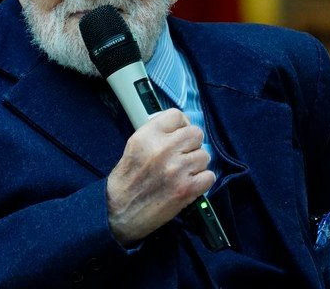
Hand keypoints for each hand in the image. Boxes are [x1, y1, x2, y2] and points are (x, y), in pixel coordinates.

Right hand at [106, 108, 215, 245]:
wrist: (120, 213)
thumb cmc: (126, 181)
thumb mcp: (133, 148)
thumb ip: (155, 134)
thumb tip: (179, 128)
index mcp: (147, 136)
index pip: (176, 115)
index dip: (181, 124)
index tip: (179, 134)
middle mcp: (163, 149)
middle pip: (196, 133)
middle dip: (191, 144)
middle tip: (182, 155)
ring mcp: (177, 169)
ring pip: (204, 155)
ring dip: (196, 164)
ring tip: (183, 172)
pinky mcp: (187, 189)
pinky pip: (209, 175)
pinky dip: (202, 181)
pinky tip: (189, 184)